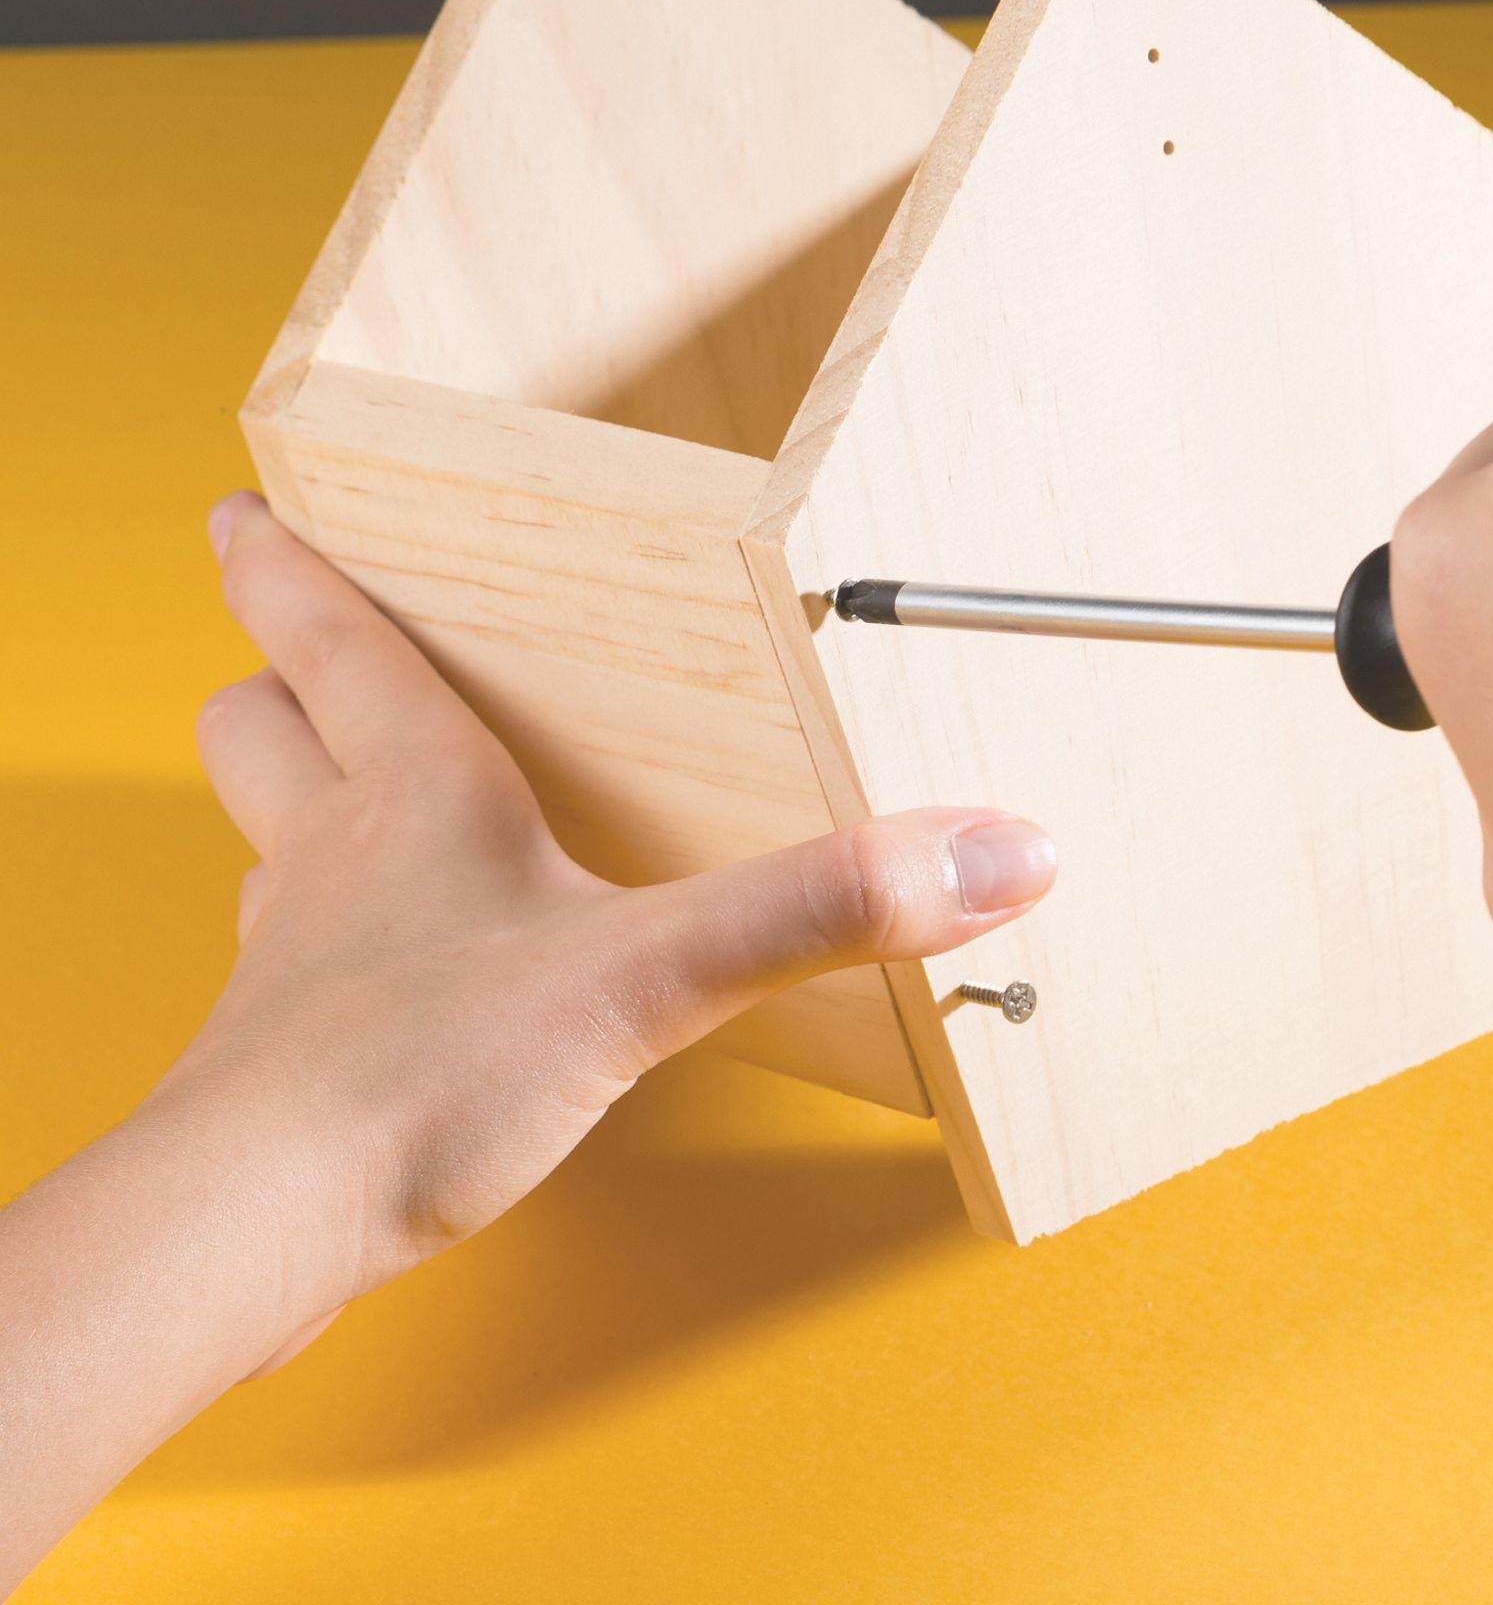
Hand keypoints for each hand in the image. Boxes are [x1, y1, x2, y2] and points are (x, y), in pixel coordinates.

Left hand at [174, 491, 1056, 1356]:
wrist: (259, 1236)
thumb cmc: (417, 1077)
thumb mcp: (652, 969)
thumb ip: (820, 905)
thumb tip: (993, 849)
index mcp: (413, 788)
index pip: (326, 633)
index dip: (283, 565)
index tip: (248, 506)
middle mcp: (334, 854)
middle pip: (259, 723)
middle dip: (272, 673)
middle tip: (283, 636)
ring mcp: (298, 959)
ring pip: (266, 841)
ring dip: (293, 804)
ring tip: (340, 790)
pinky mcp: (289, 1063)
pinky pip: (294, 968)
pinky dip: (326, 945)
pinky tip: (391, 981)